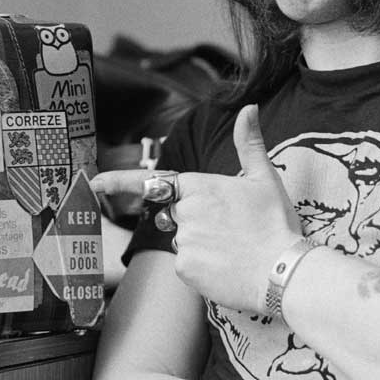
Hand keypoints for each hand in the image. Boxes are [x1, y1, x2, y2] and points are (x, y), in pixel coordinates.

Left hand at [90, 104, 303, 313]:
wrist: (285, 273)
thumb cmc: (276, 224)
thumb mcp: (264, 178)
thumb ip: (249, 143)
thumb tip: (249, 107)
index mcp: (198, 186)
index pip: (153, 182)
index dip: (119, 182)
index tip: (95, 183)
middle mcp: (184, 212)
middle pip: (177, 216)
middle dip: (196, 221)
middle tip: (232, 231)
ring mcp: (183, 241)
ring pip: (183, 242)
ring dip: (202, 246)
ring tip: (235, 251)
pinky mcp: (184, 270)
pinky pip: (187, 267)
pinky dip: (203, 269)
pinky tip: (227, 269)